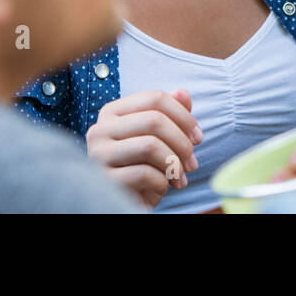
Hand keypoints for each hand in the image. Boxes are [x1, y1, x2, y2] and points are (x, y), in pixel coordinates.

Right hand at [85, 88, 202, 208]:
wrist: (125, 202)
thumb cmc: (143, 167)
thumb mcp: (159, 139)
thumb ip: (170, 114)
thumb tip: (183, 93)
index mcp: (112, 112)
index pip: (154, 98)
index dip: (184, 116)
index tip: (198, 138)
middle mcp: (100, 129)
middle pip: (154, 120)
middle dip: (182, 143)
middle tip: (192, 163)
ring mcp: (98, 155)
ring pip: (149, 145)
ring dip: (174, 164)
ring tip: (179, 177)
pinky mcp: (104, 180)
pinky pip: (144, 174)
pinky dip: (163, 181)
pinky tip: (163, 187)